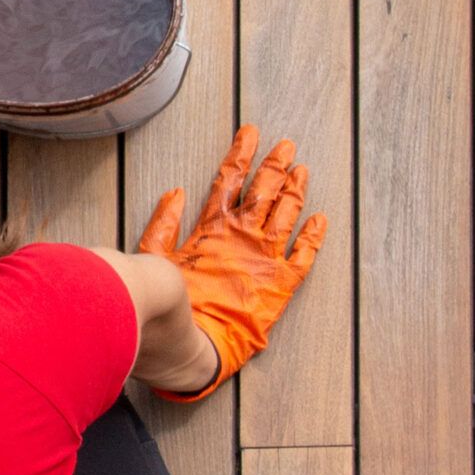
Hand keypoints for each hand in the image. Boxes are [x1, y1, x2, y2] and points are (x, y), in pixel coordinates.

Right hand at [137, 125, 326, 399]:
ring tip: (303, 170)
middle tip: (287, 145)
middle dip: (276, 163)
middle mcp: (243, 235)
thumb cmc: (169, 306)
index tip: (251, 132)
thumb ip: (163, 224)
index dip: (242, 153)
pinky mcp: (282, 283)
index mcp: (213, 228)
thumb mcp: (153, 259)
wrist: (192, 341)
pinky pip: (306, 254)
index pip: (229, 179)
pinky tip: (321, 219)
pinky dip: (314, 235)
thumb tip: (174, 193)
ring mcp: (265, 257)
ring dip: (296, 189)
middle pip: (264, 188)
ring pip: (287, 212)